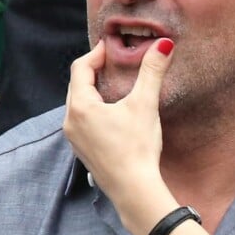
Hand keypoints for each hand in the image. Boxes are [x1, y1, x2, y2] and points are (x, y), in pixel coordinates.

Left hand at [64, 38, 175, 227]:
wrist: (134, 191)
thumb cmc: (137, 147)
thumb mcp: (145, 104)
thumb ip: (152, 71)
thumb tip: (163, 44)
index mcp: (81, 106)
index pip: (81, 68)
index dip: (96, 54)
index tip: (112, 47)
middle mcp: (70, 121)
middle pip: (76, 84)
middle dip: (93, 69)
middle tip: (112, 61)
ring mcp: (74, 138)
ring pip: (78, 102)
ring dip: (91, 88)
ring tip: (111, 82)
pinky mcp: (82, 149)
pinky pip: (81, 118)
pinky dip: (92, 106)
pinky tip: (110, 110)